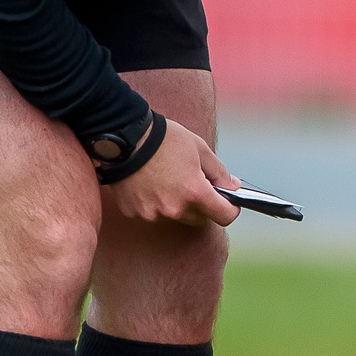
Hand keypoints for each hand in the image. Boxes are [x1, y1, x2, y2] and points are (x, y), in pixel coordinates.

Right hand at [106, 118, 240, 225]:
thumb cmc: (163, 139)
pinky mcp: (134, 212)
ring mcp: (152, 213)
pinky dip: (155, 203)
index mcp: (194, 192)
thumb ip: (220, 172)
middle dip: (202, 205)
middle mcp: (174, 208)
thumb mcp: (200, 149)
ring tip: (168, 180)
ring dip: (178, 205)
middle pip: (199, 219)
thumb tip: (232, 187)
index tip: (229, 202)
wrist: (123, 136)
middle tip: (194, 183)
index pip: (224, 216)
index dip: (230, 209)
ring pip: (175, 217)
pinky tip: (149, 183)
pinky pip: (152, 213)